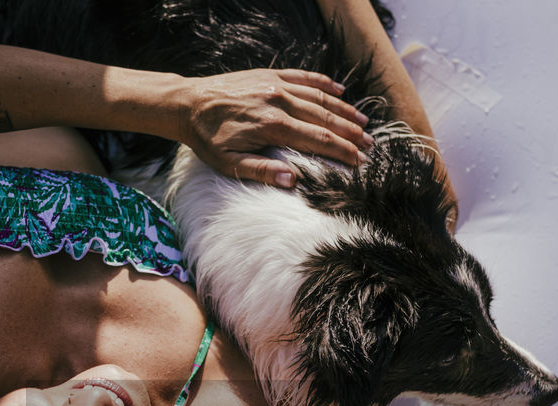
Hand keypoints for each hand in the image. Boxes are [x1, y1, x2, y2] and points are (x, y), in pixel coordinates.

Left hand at [178, 68, 372, 186]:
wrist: (187, 103)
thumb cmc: (207, 138)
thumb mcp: (228, 163)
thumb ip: (262, 171)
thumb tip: (294, 180)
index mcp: (271, 126)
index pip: (317, 140)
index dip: (342, 152)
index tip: (359, 162)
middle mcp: (278, 101)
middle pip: (324, 119)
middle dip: (350, 133)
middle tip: (370, 145)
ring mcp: (275, 84)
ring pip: (319, 97)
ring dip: (343, 109)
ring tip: (363, 122)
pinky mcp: (270, 73)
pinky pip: (303, 77)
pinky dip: (324, 83)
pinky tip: (340, 89)